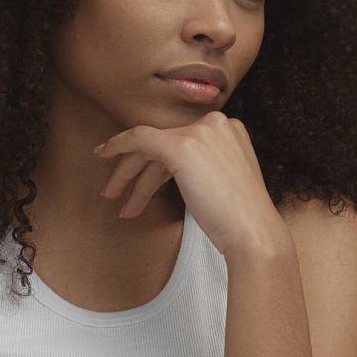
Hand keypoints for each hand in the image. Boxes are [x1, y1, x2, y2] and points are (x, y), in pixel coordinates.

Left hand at [94, 112, 283, 258]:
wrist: (252, 232)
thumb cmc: (241, 218)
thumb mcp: (226, 180)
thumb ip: (206, 165)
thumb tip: (168, 170)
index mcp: (230, 129)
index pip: (183, 141)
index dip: (156, 159)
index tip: (138, 171)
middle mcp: (216, 124)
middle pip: (165, 142)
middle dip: (137, 167)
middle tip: (116, 191)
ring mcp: (200, 133)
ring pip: (150, 145)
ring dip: (129, 173)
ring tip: (115, 199)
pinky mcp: (183, 145)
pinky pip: (140, 138)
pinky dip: (118, 144)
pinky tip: (104, 155)